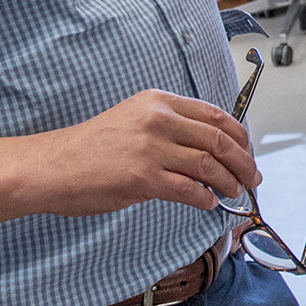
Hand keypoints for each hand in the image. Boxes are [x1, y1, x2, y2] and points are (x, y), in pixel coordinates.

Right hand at [22, 90, 257, 214]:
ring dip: (229, 182)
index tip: (248, 151)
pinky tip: (208, 203)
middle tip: (252, 178)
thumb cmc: (91, 148)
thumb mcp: (133, 120)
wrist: (53, 165)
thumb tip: (208, 150)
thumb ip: (169, 128)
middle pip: (219, 140)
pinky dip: (205, 199)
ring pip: (209, 165)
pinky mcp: (143, 177)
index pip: (215, 115)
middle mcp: (158, 119)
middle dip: (243, 162)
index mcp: (158, 102)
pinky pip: (189, 190)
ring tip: (234, 193)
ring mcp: (151, 148)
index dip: (240, 136)